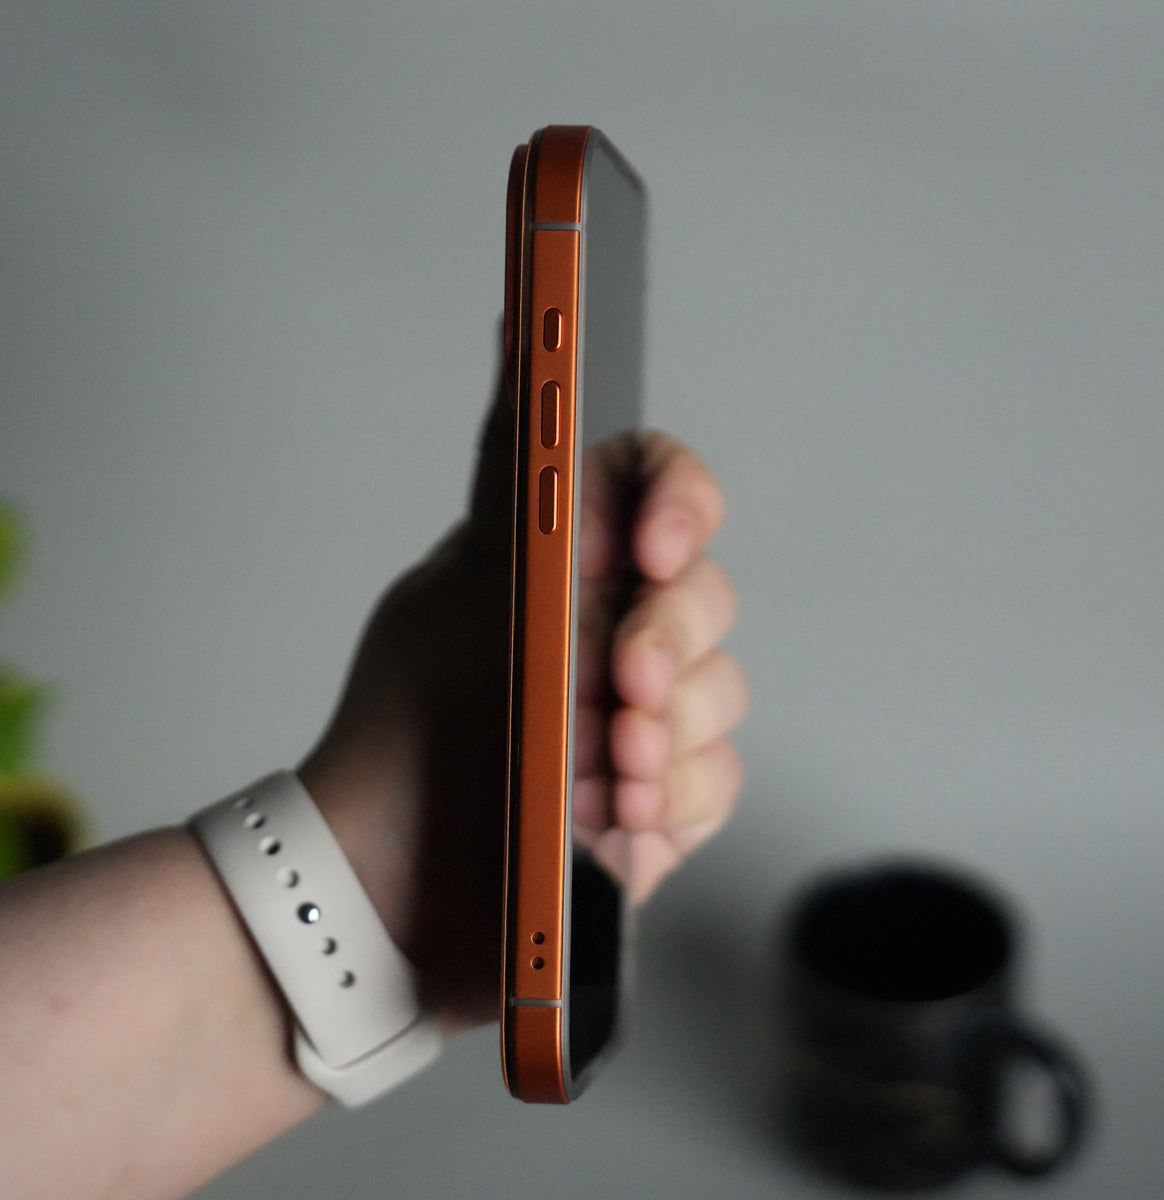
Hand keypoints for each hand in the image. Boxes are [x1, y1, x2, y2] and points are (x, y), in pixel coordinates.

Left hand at [299, 370, 746, 1026]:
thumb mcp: (462, 582)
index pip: (659, 490)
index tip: (658, 545)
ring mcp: (642, 716)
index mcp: (569, 565)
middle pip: (706, 594)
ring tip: (597, 777)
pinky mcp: (660, 799)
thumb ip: (513, 467)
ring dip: (666, 734)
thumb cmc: (410, 728)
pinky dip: (670, 798)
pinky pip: (714, 779)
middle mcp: (614, 629)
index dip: (681, 501)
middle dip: (670, 643)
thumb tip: (518, 325)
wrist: (389, 888)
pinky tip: (613, 820)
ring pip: (722, 691)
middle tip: (622, 690)